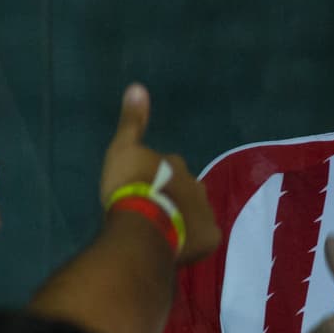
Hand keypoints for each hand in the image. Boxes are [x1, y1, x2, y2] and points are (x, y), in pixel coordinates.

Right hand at [100, 84, 220, 265]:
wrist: (143, 227)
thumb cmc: (129, 187)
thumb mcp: (123, 149)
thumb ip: (132, 122)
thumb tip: (137, 86)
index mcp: (175, 164)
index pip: (169, 166)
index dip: (156, 177)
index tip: (142, 188)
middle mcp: (196, 184)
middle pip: (186, 189)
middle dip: (174, 197)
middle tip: (154, 211)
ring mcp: (206, 211)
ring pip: (196, 212)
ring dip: (184, 218)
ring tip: (165, 231)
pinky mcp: (211, 237)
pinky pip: (204, 237)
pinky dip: (194, 240)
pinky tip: (180, 246)